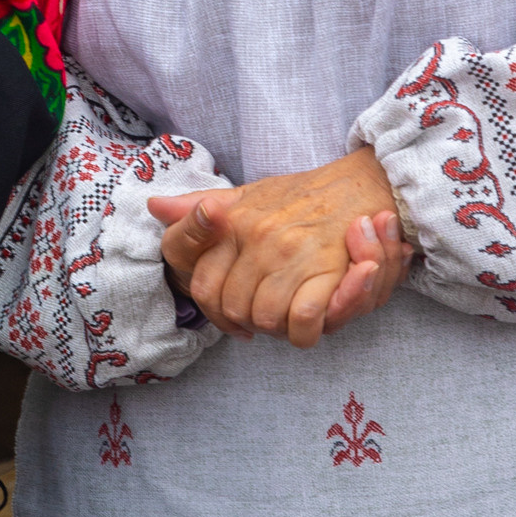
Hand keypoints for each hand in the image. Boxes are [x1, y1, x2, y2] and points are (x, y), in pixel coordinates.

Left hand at [148, 147, 408, 346]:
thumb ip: (199, 208)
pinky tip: (312, 323)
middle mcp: (257, 236)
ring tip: (290, 316)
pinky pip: (302, 321)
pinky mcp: (324, 268)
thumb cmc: (302, 196)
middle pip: (234, 308)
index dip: (215, 313)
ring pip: (266, 319)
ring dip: (278, 328)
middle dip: (248, 322)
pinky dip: (306, 332)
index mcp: (234, 221)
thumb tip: (154, 205)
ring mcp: (290, 252)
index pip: (203, 287)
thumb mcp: (247, 195)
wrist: (361, 185)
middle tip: (268, 317)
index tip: (233, 320)